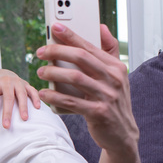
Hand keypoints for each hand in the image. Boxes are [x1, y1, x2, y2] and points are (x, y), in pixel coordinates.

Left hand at [0, 69, 40, 128]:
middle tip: (6, 126)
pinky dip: (36, 98)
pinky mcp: (25, 83)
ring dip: (23, 107)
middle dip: (7, 113)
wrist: (1, 73)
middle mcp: (7, 80)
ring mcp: (17, 81)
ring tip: (24, 119)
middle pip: (8, 98)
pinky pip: (32, 90)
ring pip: (22, 94)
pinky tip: (37, 107)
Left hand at [36, 24, 138, 155]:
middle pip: (81, 58)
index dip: (71, 35)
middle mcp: (114, 79)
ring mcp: (107, 96)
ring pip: (75, 78)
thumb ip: (109, 51)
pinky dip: (55, 97)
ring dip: (53, 73)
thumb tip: (101, 27)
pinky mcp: (99, 113)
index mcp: (116, 67)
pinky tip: (45, 93)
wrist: (122, 134)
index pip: (90, 46)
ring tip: (40, 72)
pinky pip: (72, 102)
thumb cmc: (112, 101)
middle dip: (57, 52)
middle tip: (40, 52)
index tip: (55, 27)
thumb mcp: (117, 76)